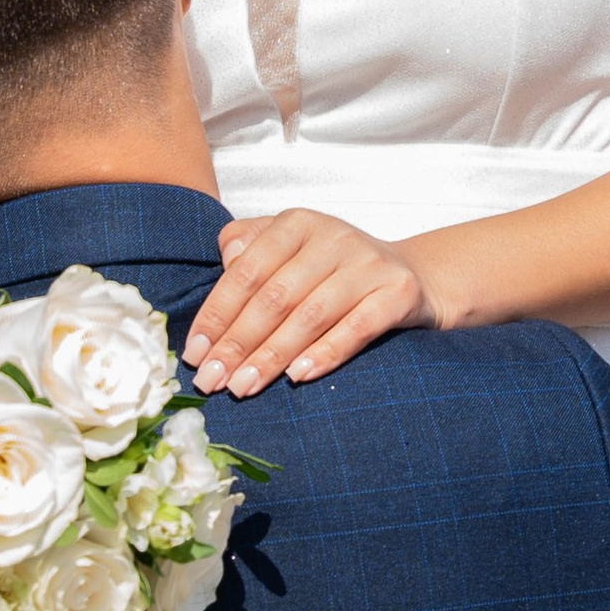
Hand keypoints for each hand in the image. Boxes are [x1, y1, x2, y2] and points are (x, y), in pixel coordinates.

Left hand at [182, 211, 438, 396]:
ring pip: (311, 315)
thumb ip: (250, 244)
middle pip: (275, 296)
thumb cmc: (335, 270)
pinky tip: (298, 376)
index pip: (247, 271)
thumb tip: (225, 261)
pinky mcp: (398, 292)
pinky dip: (326, 353)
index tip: (194, 352)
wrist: (415, 275)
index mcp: (297, 224)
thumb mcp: (291, 247)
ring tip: (243, 386)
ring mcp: (368, 264)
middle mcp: (333, 237)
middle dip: (237, 343)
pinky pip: (357, 327)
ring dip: (272, 356)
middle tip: (211, 379)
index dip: (216, 314)